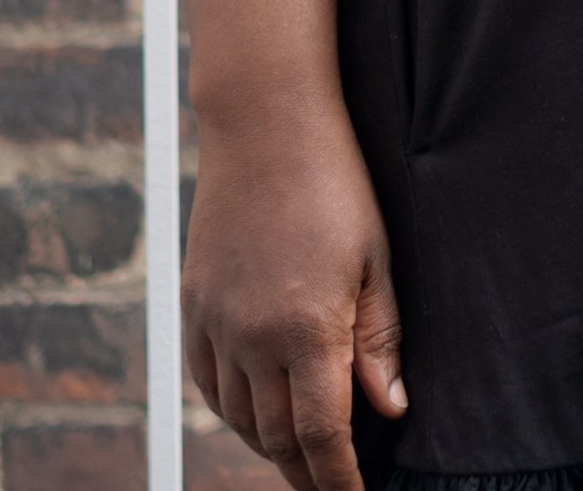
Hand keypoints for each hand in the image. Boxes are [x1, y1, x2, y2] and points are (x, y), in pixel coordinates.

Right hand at [185, 113, 406, 490]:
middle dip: (308, 472)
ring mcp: (215, 323)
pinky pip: (208, 383)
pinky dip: (234, 411)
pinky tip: (257, 412)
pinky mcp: (193, 306)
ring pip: (240, 418)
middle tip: (334, 484)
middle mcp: (252, 337)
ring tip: (303, 456)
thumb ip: (380, 340)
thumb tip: (389, 410)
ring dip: (271, 446)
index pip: (321, 436)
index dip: (338, 480)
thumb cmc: (335, 185)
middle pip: (277, 437)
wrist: (266, 126)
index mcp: (306, 329)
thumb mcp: (376, 260)